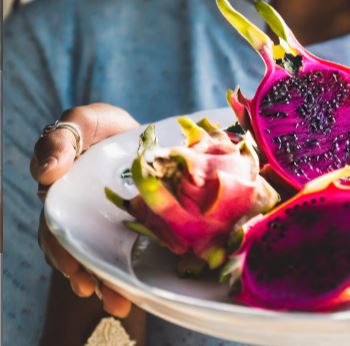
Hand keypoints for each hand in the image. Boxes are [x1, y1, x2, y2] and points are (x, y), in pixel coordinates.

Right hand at [33, 103, 138, 316]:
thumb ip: (62, 139)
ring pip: (95, 256)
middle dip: (82, 272)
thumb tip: (45, 174)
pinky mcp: (126, 228)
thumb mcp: (85, 120)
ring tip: (116, 303)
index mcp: (61, 192)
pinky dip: (123, 274)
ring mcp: (100, 222)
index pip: (54, 227)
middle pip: (73, 250)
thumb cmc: (107, 126)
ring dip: (103, 281)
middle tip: (93, 288)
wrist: (143, 134)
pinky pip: (119, 254)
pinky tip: (129, 295)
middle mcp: (75, 212)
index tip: (73, 268)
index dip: (60, 250)